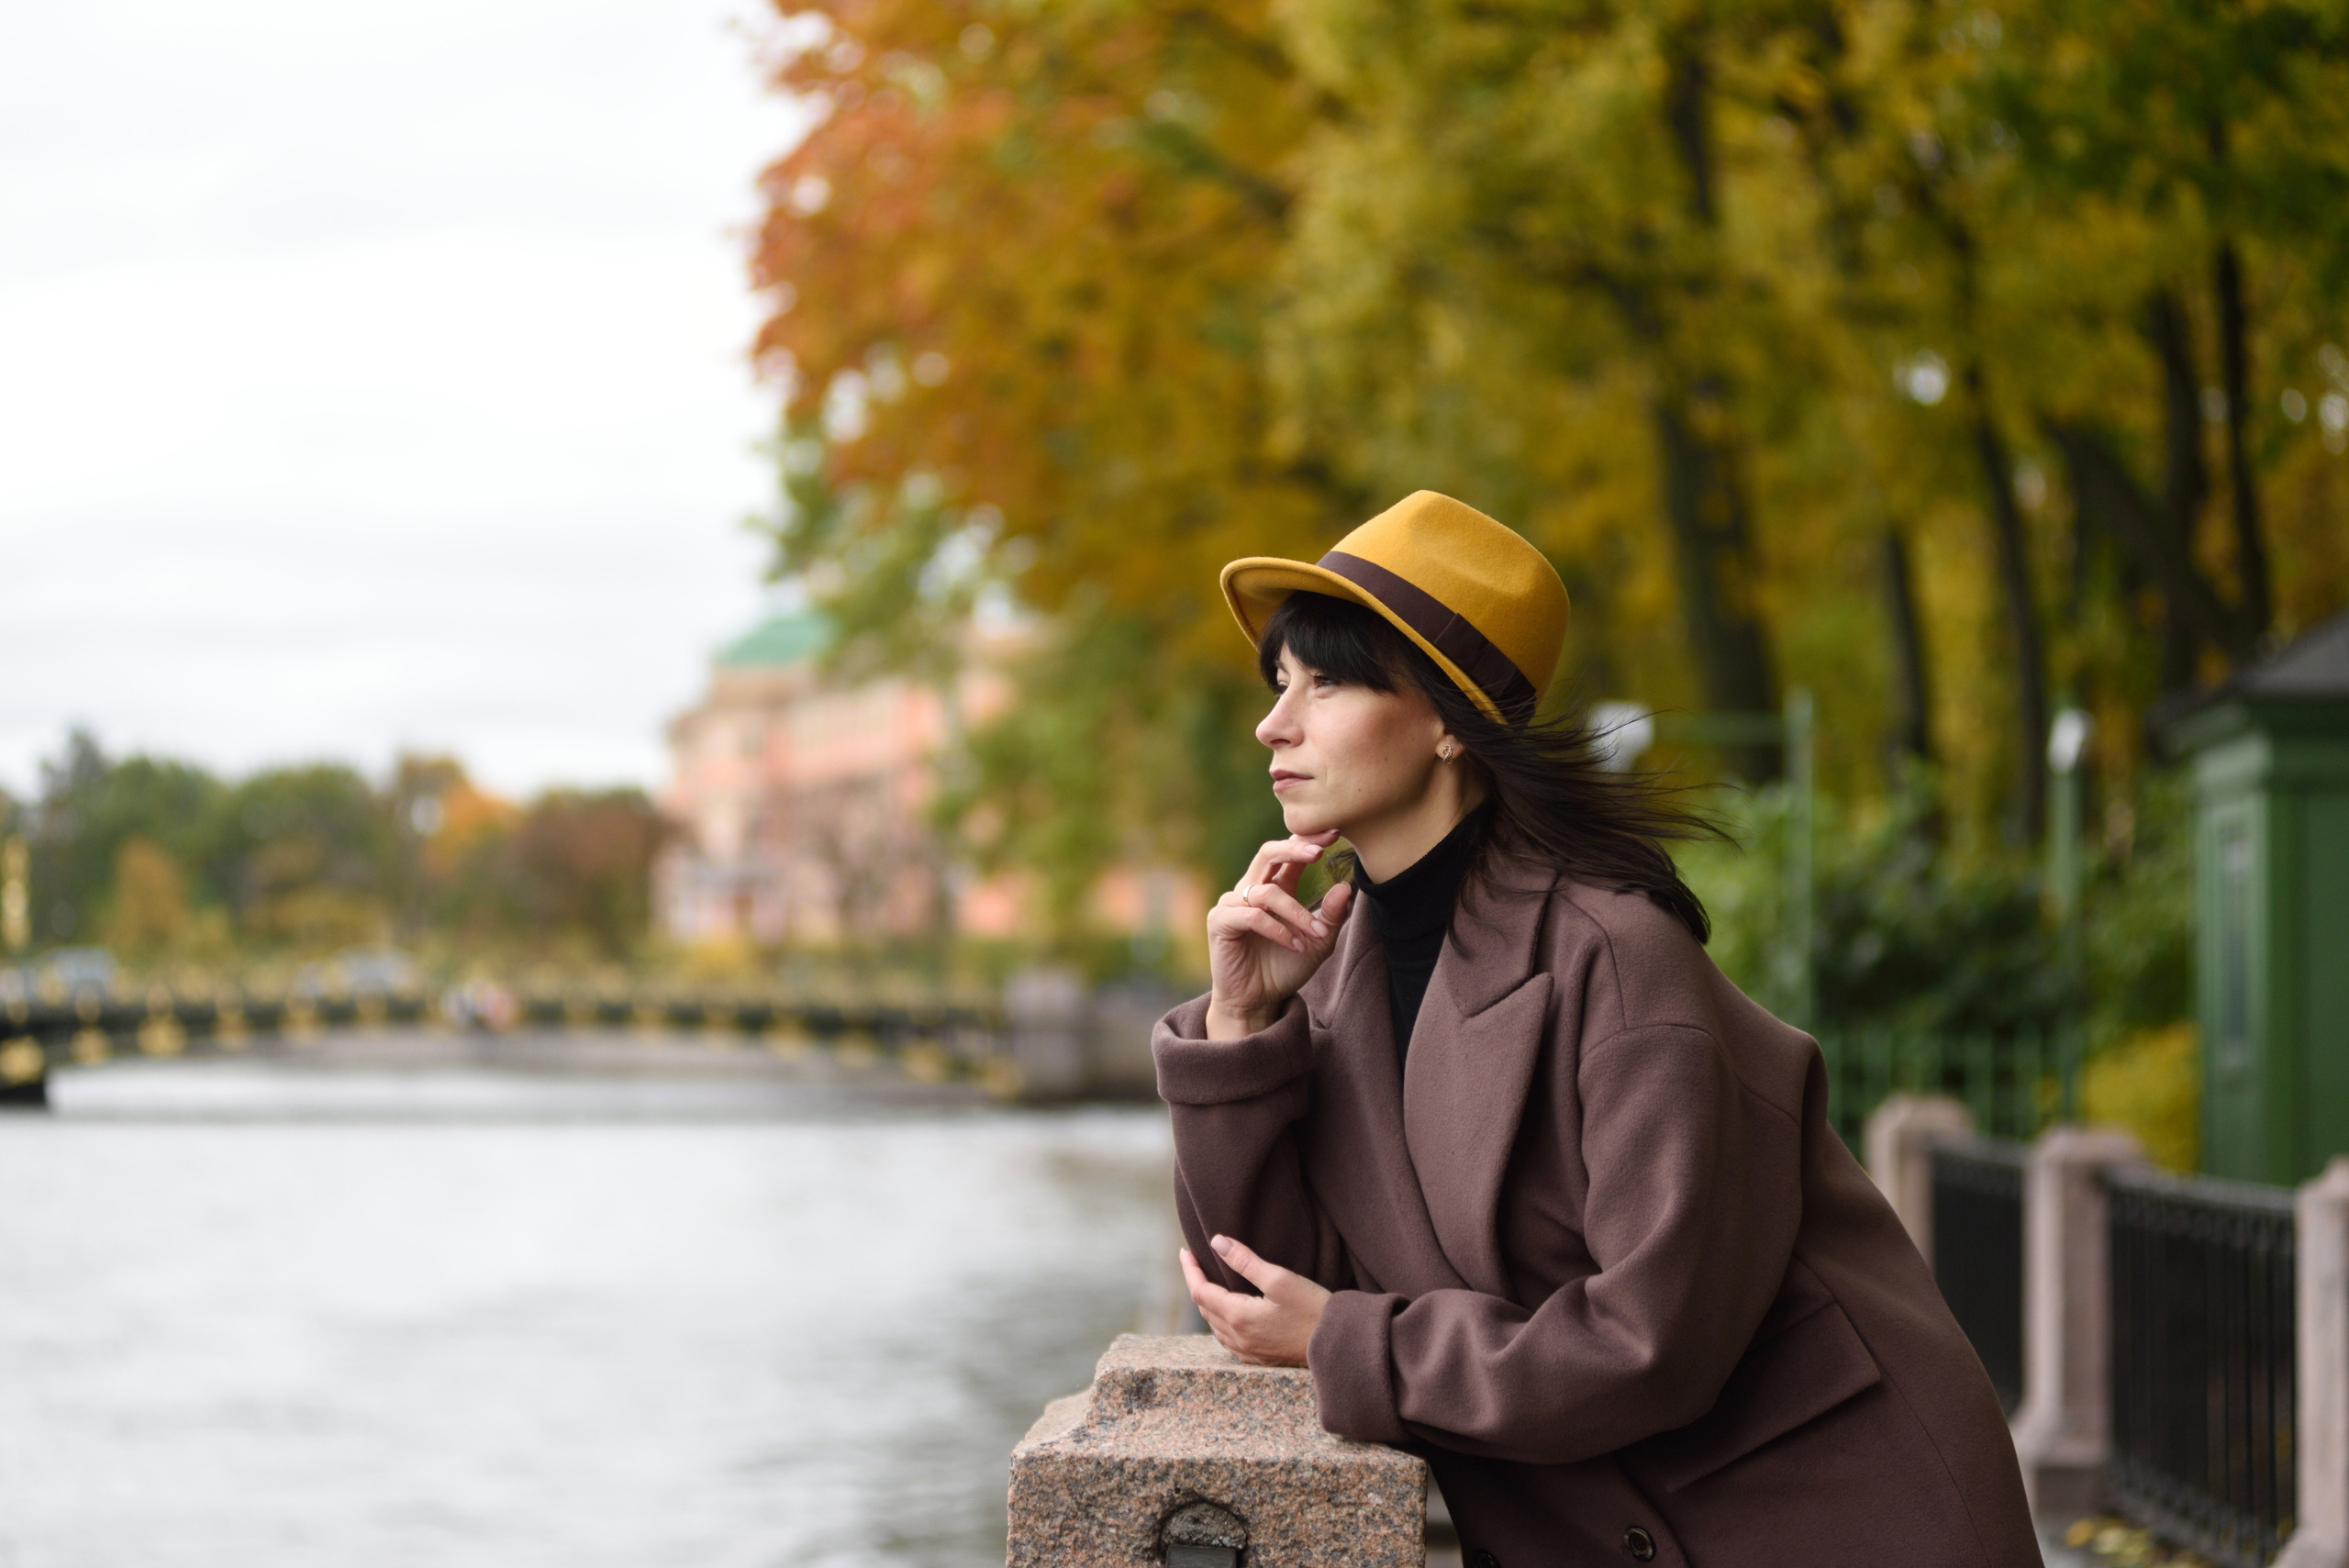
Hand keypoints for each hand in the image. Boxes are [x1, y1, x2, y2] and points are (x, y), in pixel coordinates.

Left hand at [1180, 1235, 1330, 1366]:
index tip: (1185, 1251)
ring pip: (1215, 1326)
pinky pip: (1228, 1339)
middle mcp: (1238, 1339)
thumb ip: (1245, 1260)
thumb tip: (1217, 1242)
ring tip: (1210, 1283)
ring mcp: (1247, 1352)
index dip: (1190, 1270)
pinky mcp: (1259, 1358)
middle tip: (1197, 1263)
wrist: (1337, 1345)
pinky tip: (1230, 1313)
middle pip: (1205, 1309)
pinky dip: (1221, 1321)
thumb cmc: (1312, 1309)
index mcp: (1238, 1317)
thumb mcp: (1280, 1279)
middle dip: (1197, 1284)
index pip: (1200, 1292)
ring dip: (1208, 1304)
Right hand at [1205, 833, 1354, 1037]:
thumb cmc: (1285, 969)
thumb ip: (1331, 916)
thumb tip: (1346, 887)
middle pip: (1268, 853)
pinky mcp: (1220, 922)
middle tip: (1319, 852)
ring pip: (1267, 892)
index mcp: (1274, 887)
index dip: (1308, 839)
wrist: (1258, 1001)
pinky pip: (1251, 916)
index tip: (1335, 833)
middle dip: (1294, 849)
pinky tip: (1294, 945)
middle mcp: (1251, 889)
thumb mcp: (1318, 943)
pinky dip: (1277, 929)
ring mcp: (1232, 904)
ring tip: (1316, 934)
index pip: (1288, 853)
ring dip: (1296, 912)